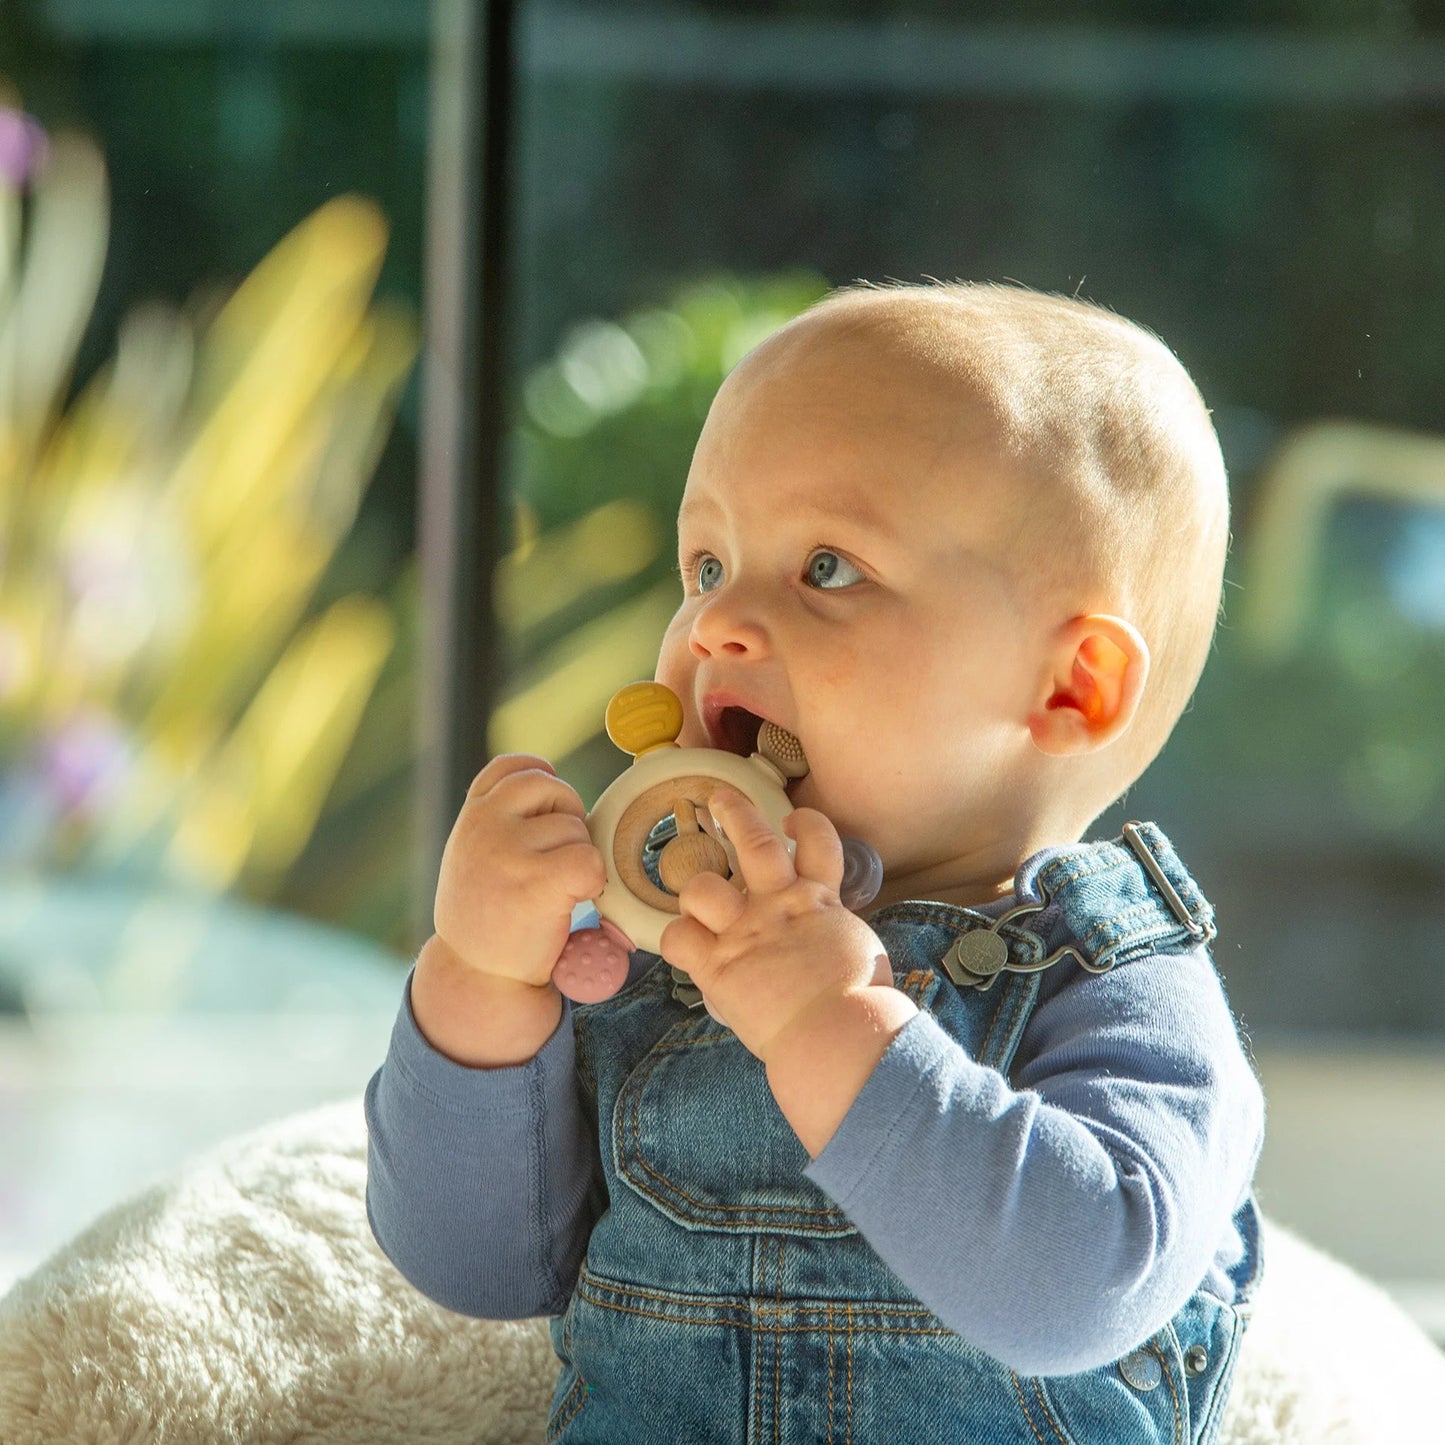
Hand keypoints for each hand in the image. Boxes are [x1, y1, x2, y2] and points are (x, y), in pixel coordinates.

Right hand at [432, 754, 606, 989]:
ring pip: (576, 828)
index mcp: (472, 815)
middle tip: (557, 861)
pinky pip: (590, 859)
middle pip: (554, 788)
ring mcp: (509, 851)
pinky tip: (572, 901)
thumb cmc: (486, 917)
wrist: (476, 976)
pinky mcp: (538, 881)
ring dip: (578, 857)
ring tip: (554, 891)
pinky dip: (593, 882)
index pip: (513, 766)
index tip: (549, 809)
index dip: (542, 779)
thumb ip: (499, 821)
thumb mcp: (473, 855)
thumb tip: (556, 792)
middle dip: (568, 818)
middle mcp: (484, 824)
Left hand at [659, 787, 892, 1063]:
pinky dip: (676, 941)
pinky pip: (677, 939)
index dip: (805, 822)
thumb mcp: (858, 953)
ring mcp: (745, 932)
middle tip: (718, 799)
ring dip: (695, 891)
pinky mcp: (718, 965)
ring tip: (697, 902)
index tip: (791, 820)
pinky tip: (686, 948)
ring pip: (701, 887)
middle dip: (734, 812)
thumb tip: (828, 944)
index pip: (817, 841)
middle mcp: (779, 905)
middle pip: (753, 841)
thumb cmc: (860, 1004)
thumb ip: (833, 936)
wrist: (837, 1034)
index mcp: (819, 902)